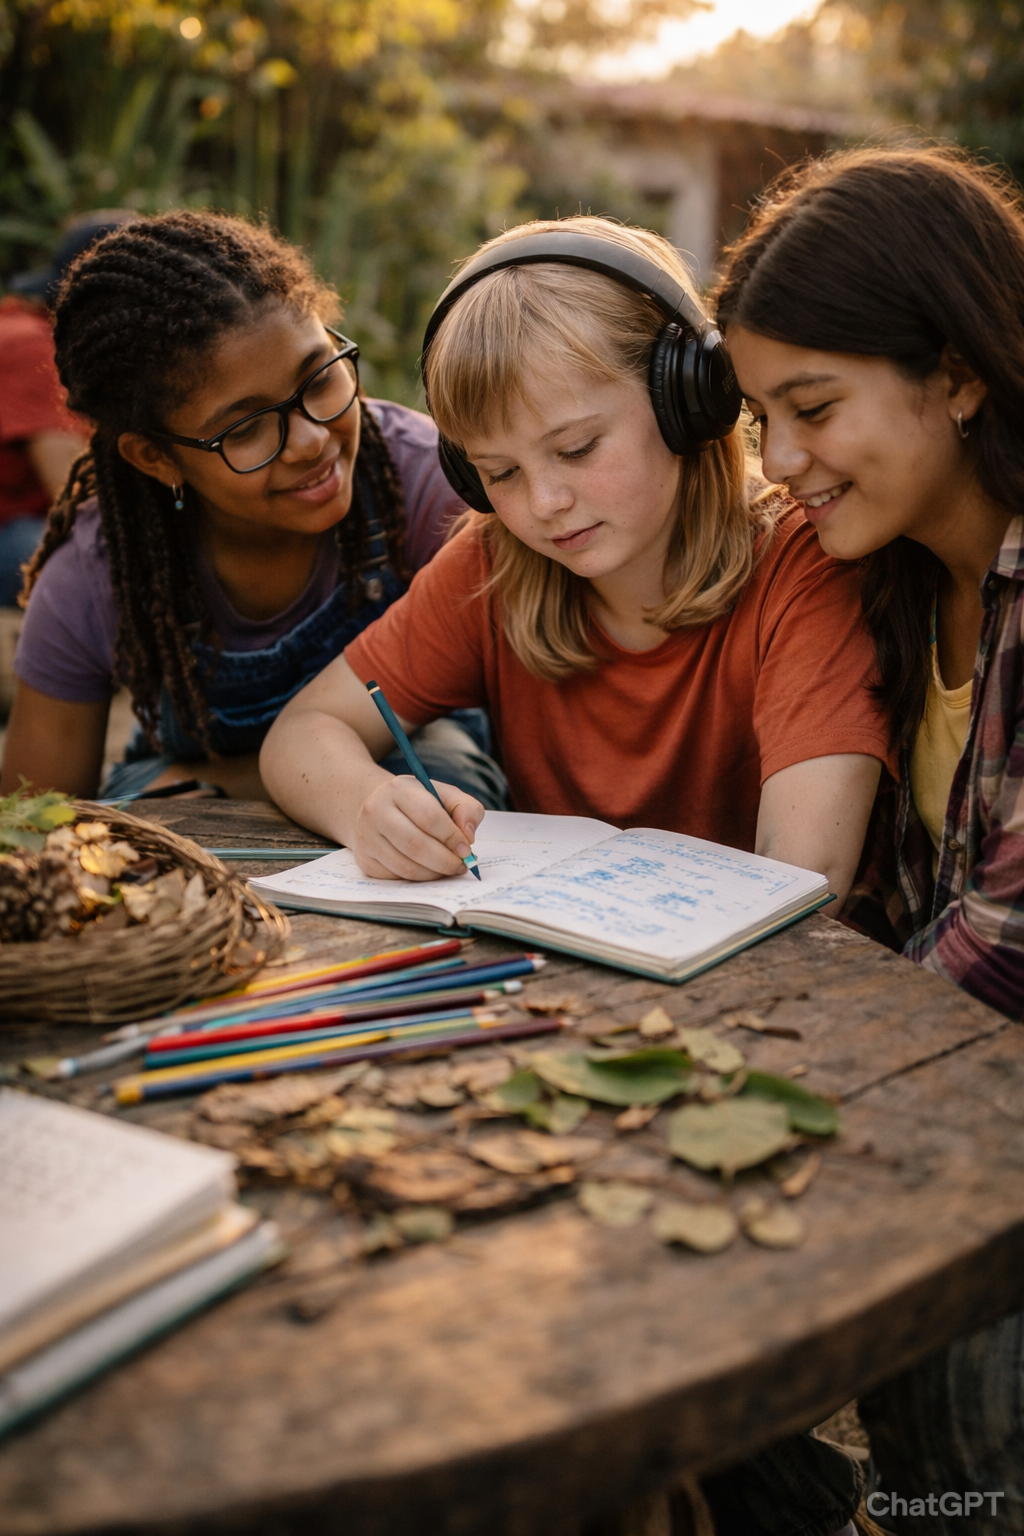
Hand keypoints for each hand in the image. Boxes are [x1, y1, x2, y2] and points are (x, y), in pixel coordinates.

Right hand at [351, 775, 484, 879]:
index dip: (451, 837)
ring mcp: (367, 837)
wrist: (378, 808)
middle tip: (461, 866)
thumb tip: (468, 835)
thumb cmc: (418, 802)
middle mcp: (376, 811)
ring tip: (448, 869)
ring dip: (433, 873)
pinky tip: (429, 870)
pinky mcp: (365, 859)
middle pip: (415, 844)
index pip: (429, 816)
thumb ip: (466, 808)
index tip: (467, 849)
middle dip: (444, 860)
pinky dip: (418, 878)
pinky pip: (396, 876)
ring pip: (405, 866)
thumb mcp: (444, 795)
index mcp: (399, 789)